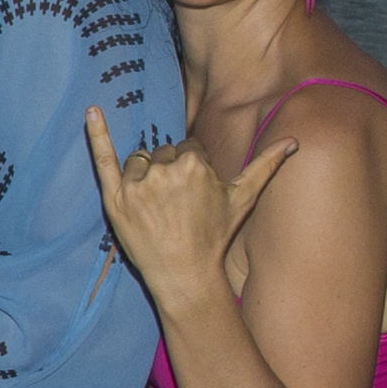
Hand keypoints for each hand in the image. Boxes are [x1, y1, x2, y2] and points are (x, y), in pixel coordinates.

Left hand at [86, 103, 296, 316]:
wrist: (186, 276)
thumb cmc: (215, 237)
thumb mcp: (243, 199)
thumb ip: (266, 165)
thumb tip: (295, 141)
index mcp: (193, 164)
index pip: (186, 149)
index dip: (191, 171)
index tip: (192, 196)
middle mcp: (164, 170)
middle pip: (162, 154)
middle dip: (168, 173)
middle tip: (175, 207)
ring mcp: (137, 185)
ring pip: (139, 162)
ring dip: (145, 176)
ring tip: (157, 208)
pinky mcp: (115, 199)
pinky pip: (103, 160)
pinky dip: (96, 134)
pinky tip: (91, 111)